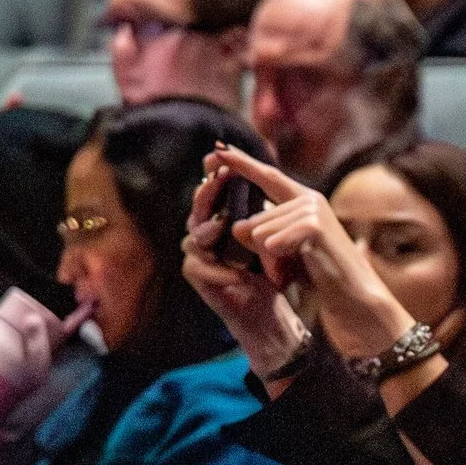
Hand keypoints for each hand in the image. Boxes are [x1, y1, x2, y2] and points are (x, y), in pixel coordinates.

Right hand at [181, 146, 311, 375]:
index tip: (220, 155)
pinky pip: (197, 266)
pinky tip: (235, 272)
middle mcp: (204, 232)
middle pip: (197, 207)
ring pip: (194, 235)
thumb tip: (269, 172)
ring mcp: (197, 253)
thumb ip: (264, 210)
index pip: (212, 190)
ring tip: (221, 227)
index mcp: (221, 216)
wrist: (267, 310)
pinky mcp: (195, 275)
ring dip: (208, 230)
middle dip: (207, 192)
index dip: (213, 172)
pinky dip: (216, 269)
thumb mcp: (271, 235)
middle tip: (218, 178)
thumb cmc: (270, 271)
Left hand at [207, 146, 415, 362]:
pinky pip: (273, 240)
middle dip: (260, 248)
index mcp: (302, 201)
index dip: (240, 163)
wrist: (355, 297)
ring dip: (271, 258)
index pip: (265, 176)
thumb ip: (262, 236)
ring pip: (260, 231)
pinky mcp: (315, 227)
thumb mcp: (285, 254)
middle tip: (287, 268)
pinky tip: (289, 264)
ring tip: (297, 269)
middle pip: (256, 218)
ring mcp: (313, 210)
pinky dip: (277, 256)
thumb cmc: (322, 275)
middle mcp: (308, 199)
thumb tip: (238, 227)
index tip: (216, 150)